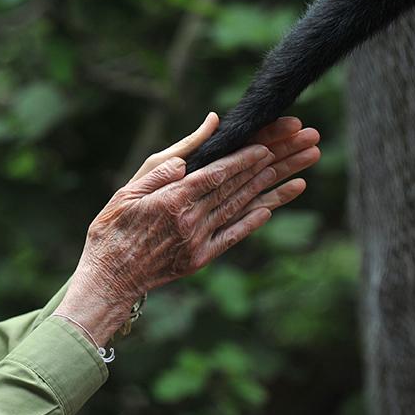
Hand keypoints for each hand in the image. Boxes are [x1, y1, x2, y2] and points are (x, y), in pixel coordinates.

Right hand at [54, 113, 318, 343]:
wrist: (109, 279)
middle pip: (239, 187)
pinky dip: (254, 219)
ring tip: (303, 172)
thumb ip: (166, 162)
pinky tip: (273, 206)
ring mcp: (199, 241)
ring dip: (275, 189)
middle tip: (305, 146)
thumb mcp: (130, 189)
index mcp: (173, 201)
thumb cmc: (113, 229)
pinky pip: (234, 235)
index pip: (218, 174)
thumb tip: (195, 136)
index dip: (247, 158)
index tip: (273, 143)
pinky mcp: (202, 258)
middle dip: (275, 164)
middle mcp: (191, 220)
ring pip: (243, 207)